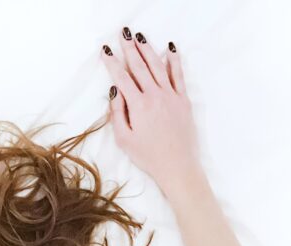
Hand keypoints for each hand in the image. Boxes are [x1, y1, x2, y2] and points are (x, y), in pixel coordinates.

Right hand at [100, 30, 202, 196]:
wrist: (178, 166)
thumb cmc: (148, 156)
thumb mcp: (124, 139)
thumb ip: (117, 114)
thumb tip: (114, 92)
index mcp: (138, 106)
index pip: (122, 78)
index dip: (112, 63)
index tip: (106, 50)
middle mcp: (155, 95)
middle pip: (140, 66)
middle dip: (130, 49)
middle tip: (123, 34)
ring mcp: (171, 96)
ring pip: (158, 66)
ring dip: (148, 50)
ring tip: (140, 37)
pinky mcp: (183, 100)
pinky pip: (178, 75)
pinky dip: (174, 61)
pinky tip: (170, 49)